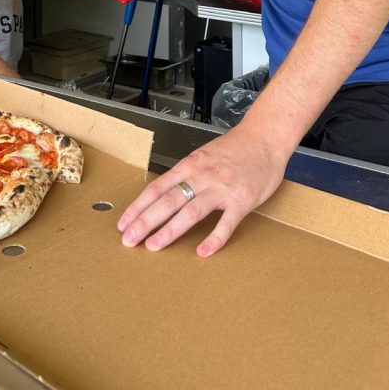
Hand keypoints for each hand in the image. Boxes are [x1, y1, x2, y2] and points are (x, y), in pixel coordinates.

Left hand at [117, 124, 287, 255]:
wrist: (264, 138)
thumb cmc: (234, 149)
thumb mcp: (203, 156)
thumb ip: (186, 175)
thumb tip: (164, 195)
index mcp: (189, 166)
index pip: (157, 188)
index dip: (138, 207)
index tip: (124, 223)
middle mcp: (202, 176)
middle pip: (167, 201)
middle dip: (145, 221)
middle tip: (129, 239)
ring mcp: (222, 188)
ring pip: (191, 211)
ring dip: (170, 230)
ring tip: (153, 246)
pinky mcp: (242, 200)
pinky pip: (226, 223)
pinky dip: (214, 238)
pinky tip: (202, 252)